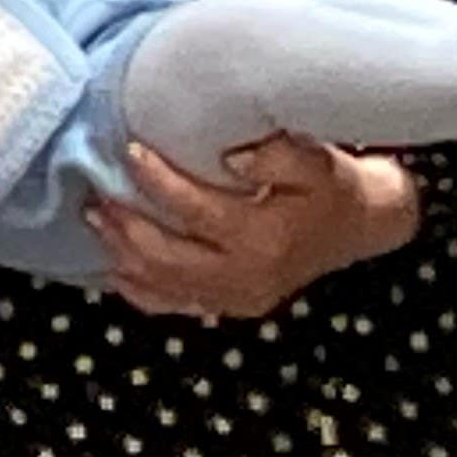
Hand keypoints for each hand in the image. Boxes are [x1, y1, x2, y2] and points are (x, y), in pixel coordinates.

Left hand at [89, 133, 418, 321]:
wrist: (361, 227)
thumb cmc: (333, 187)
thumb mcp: (317, 160)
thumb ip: (278, 155)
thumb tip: (230, 157)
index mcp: (263, 237)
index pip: (195, 211)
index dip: (158, 181)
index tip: (129, 149)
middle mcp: (244, 276)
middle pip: (166, 256)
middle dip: (124, 226)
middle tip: (95, 192)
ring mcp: (235, 298)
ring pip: (162, 285)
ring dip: (122, 255)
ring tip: (95, 219)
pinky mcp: (231, 307)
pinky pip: (173, 305)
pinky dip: (138, 289)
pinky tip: (114, 267)